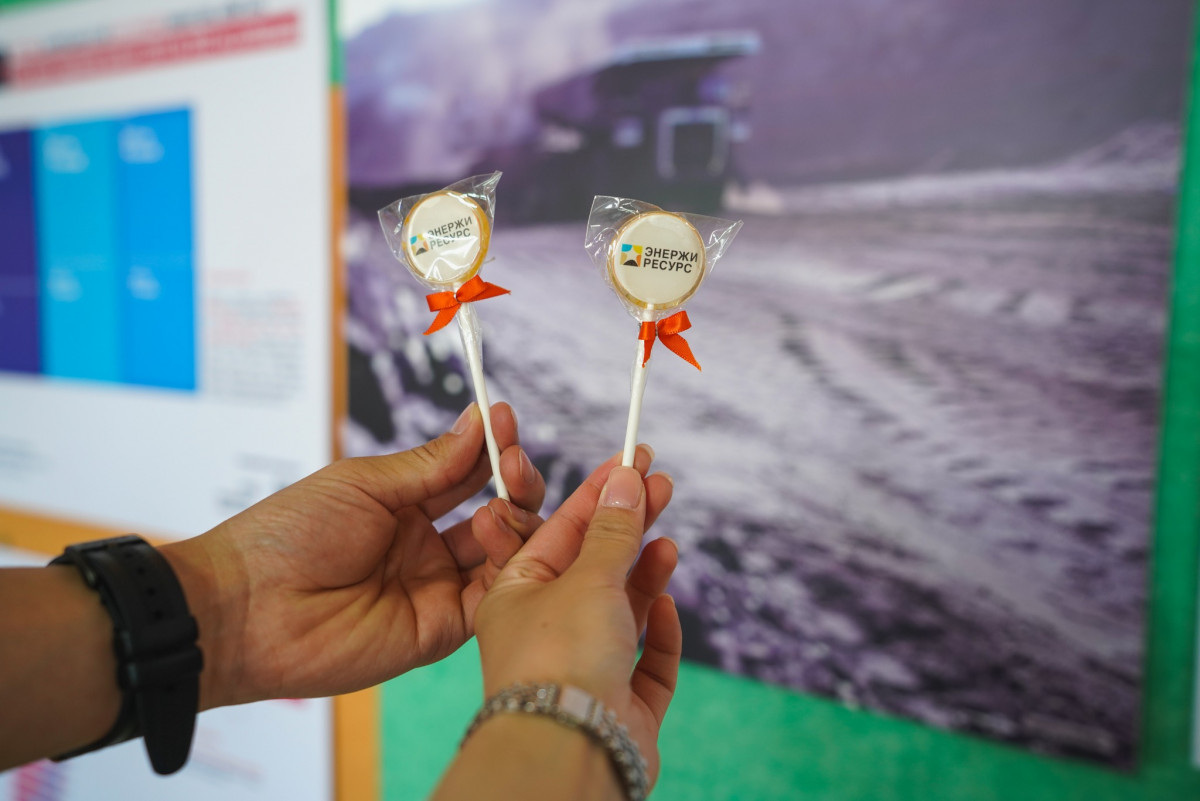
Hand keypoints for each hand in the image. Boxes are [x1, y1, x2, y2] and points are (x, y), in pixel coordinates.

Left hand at [161, 402, 544, 708]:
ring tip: (502, 496)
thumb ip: (431, 463)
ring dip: (516, 518)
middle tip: (513, 461)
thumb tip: (479, 420)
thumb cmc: (289, 536)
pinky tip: (496, 528)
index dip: (492, 449)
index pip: (467, 475)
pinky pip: (491, 596)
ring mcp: (436, 589)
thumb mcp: (364, 484)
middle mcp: (427, 549)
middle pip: (497, 514)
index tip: (503, 420)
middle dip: (516, 482)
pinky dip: (509, 562)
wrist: (247, 607)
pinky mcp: (441, 629)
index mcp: (405, 509)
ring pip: (504, 554)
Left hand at [471, 458, 680, 787]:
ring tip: (667, 545)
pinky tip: (664, 606)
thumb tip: (626, 480)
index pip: (560, 530)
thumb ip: (613, 531)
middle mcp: (545, 632)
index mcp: (516, 595)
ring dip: (643, 574)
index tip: (633, 460)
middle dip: (627, 525)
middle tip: (662, 484)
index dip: (597, 492)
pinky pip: (642, 662)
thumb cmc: (558, 660)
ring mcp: (583, 671)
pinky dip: (655, 634)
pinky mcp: (618, 706)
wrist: (569, 752)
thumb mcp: (587, 578)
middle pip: (593, 567)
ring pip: (619, 611)